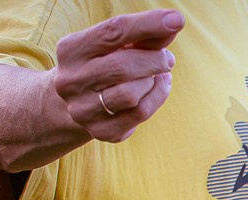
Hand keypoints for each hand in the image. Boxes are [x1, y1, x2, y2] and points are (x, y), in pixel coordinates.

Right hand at [53, 10, 183, 142]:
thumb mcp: (116, 46)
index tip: (176, 20)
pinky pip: (140, 113)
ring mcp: (84, 109)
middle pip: (123, 67)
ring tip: (159, 75)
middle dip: (154, 60)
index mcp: (71, 50)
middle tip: (167, 59)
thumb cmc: (104, 65)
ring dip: (154, 81)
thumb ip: (143, 35)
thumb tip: (173, 22)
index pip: (113, 31)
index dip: (147, 24)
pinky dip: (156, 98)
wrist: (75, 104)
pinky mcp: (102, 131)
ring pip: (131, 94)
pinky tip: (158, 88)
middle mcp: (71, 81)